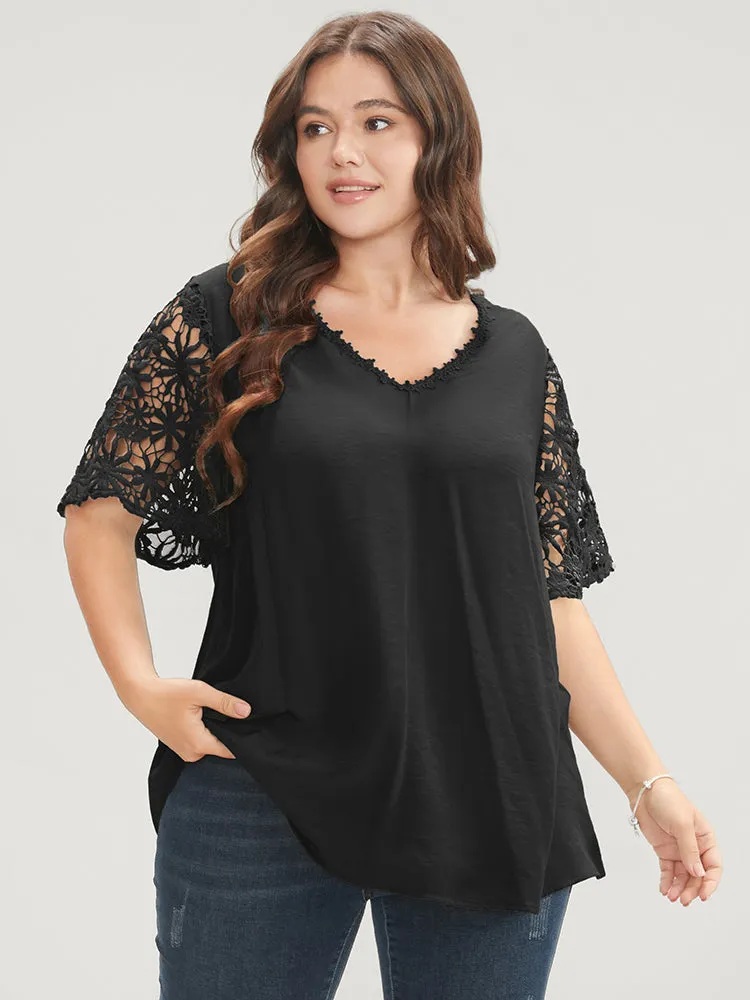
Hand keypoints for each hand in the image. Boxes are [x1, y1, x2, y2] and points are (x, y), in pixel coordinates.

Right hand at [117, 676, 252, 761]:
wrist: (141, 695)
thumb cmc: (166, 694)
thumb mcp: (199, 692)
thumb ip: (224, 703)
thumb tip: (246, 711)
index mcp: (198, 744)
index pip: (231, 751)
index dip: (241, 738)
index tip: (248, 724)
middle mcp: (192, 754)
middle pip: (222, 748)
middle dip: (228, 732)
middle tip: (230, 713)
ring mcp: (185, 752)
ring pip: (211, 745)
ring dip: (215, 731)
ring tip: (213, 713)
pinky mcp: (180, 747)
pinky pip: (201, 743)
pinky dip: (205, 731)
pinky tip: (202, 717)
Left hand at [627, 777, 721, 905]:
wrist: (644, 792)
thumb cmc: (668, 800)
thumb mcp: (683, 824)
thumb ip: (690, 850)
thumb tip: (698, 873)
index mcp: (705, 838)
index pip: (713, 866)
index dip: (710, 882)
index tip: (703, 895)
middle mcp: (694, 846)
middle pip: (698, 875)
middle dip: (692, 889)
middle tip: (684, 899)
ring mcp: (679, 849)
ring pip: (683, 876)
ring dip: (679, 888)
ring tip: (672, 897)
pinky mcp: (664, 851)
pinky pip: (668, 870)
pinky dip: (667, 881)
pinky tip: (665, 890)